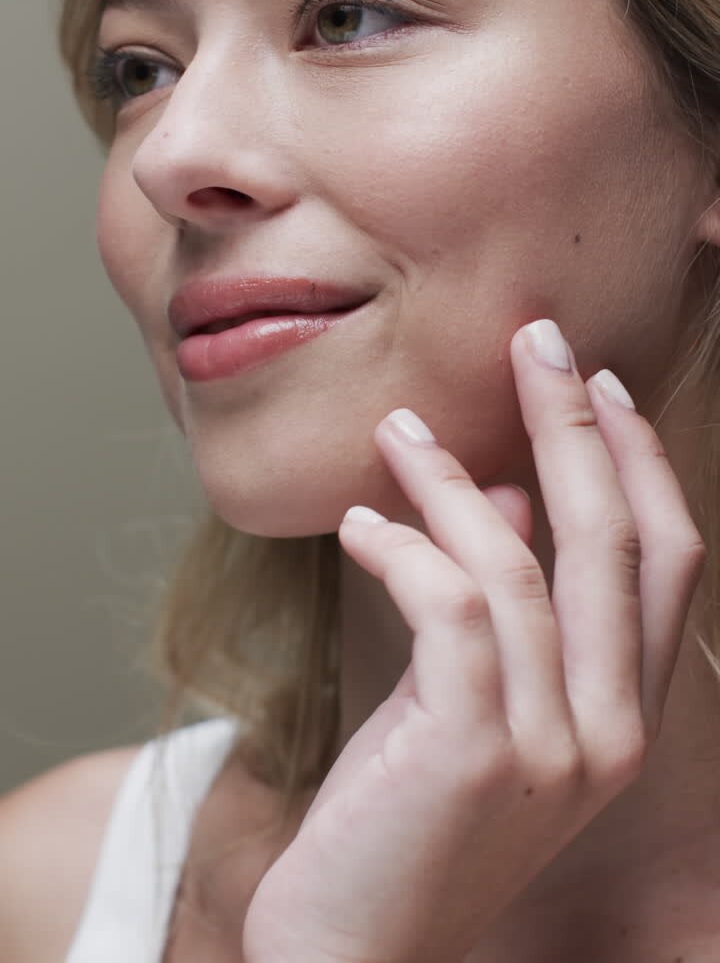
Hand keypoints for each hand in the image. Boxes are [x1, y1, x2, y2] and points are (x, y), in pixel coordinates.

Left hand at [242, 319, 705, 962]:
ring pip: (523, 561)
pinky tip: (358, 523)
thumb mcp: (473, 706)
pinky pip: (449, 603)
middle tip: (534, 339)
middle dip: (576, 423)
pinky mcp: (476, 751)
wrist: (351, 952)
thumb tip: (512, 492)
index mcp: (622, 714)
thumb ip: (510, 609)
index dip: (637, 460)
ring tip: (397, 430)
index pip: (665, 560)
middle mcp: (612, 732)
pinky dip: (403, 544)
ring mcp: (554, 748)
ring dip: (453, 478)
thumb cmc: (407, 819)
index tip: (596, 382)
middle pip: (616, 540)